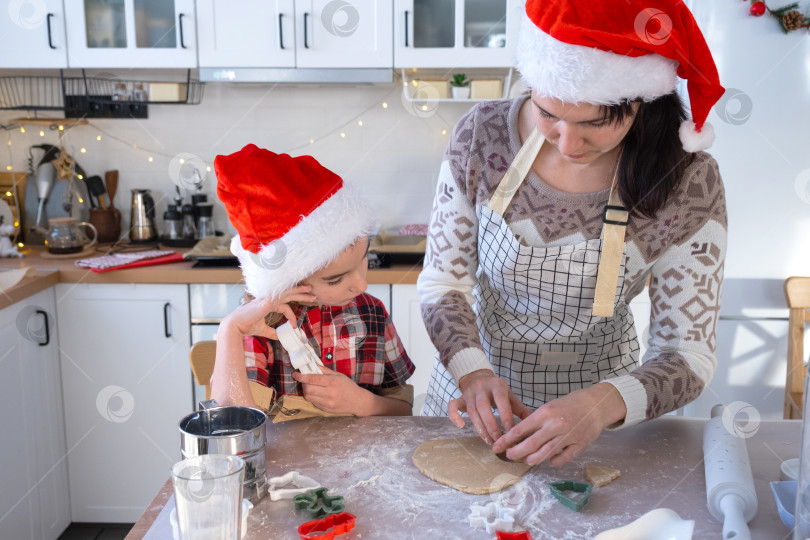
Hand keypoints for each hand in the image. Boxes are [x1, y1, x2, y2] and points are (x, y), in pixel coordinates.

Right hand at [220, 286, 315, 339]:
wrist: (236, 325)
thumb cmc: (246, 326)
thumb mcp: (263, 330)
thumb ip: (272, 332)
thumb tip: (280, 337)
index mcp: (267, 304)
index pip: (284, 306)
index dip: (291, 316)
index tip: (295, 326)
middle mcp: (269, 299)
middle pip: (288, 294)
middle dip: (301, 294)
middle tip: (312, 295)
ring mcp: (269, 298)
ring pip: (288, 291)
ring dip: (300, 290)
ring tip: (310, 290)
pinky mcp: (268, 300)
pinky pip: (283, 294)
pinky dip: (292, 293)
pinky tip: (300, 291)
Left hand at [292, 366, 365, 414]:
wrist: (357, 401)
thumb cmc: (348, 386)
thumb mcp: (338, 375)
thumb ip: (324, 370)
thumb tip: (311, 364)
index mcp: (333, 382)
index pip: (312, 379)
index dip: (301, 376)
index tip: (295, 374)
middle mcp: (329, 393)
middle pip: (308, 389)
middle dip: (304, 384)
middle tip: (305, 380)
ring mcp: (327, 403)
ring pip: (308, 397)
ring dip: (306, 391)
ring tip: (311, 387)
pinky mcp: (326, 410)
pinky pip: (313, 403)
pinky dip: (312, 397)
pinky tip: (317, 394)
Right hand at [448, 370, 531, 444]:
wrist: (478, 377)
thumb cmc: (497, 391)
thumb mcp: (510, 396)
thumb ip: (520, 409)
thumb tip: (535, 423)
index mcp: (497, 385)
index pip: (501, 401)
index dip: (505, 417)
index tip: (511, 432)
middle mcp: (482, 387)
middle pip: (484, 407)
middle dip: (491, 426)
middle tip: (498, 440)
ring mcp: (469, 393)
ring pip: (471, 411)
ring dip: (479, 427)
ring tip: (488, 441)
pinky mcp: (460, 398)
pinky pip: (452, 406)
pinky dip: (454, 416)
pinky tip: (461, 426)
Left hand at [491, 383, 625, 466]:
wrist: (595, 404)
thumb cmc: (569, 404)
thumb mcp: (549, 407)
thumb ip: (535, 421)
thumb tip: (518, 436)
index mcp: (545, 413)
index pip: (521, 429)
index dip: (507, 440)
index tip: (497, 446)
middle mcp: (555, 425)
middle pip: (530, 445)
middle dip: (516, 453)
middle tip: (509, 456)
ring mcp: (568, 436)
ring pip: (545, 454)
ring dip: (532, 459)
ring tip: (527, 459)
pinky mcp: (580, 445)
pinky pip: (562, 459)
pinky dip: (553, 461)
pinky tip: (550, 459)